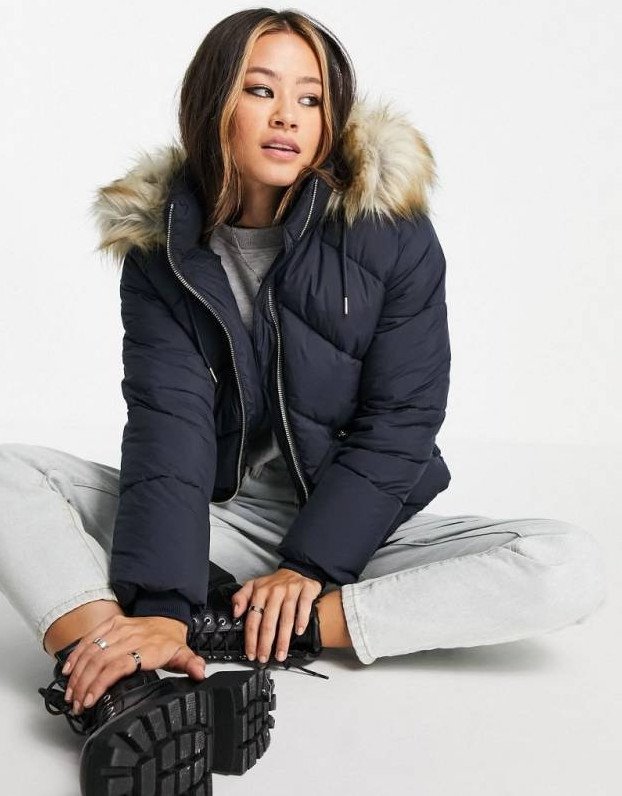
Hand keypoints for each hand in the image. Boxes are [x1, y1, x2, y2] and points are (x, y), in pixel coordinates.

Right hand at [60, 615, 205, 714]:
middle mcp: (132, 636)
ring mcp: (120, 628)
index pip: (119, 665)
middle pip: (100, 661)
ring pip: (92, 651)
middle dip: (84, 685)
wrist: (167, 616)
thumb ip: (191, 665)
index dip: (101, 683)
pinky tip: (68, 670)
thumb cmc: (170, 641)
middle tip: (76, 705)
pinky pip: (90, 638)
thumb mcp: (183, 654)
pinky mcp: (111, 623)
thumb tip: (200, 673)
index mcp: (148, 647)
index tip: (90, 700)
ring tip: (71, 694)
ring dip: (77, 674)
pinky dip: (77, 654)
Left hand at [231, 568, 321, 662]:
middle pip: (269, 621)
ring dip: (283, 639)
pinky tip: (299, 632)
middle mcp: (275, 591)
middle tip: (264, 658)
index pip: (253, 619)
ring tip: (280, 653)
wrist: (297, 570)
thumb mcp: (253, 586)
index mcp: (260, 592)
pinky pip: (304, 606)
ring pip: (286, 618)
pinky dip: (301, 620)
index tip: (251, 652)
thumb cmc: (275, 583)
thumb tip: (235, 612)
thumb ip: (240, 598)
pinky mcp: (306, 590)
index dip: (251, 638)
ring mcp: (291, 590)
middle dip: (265, 643)